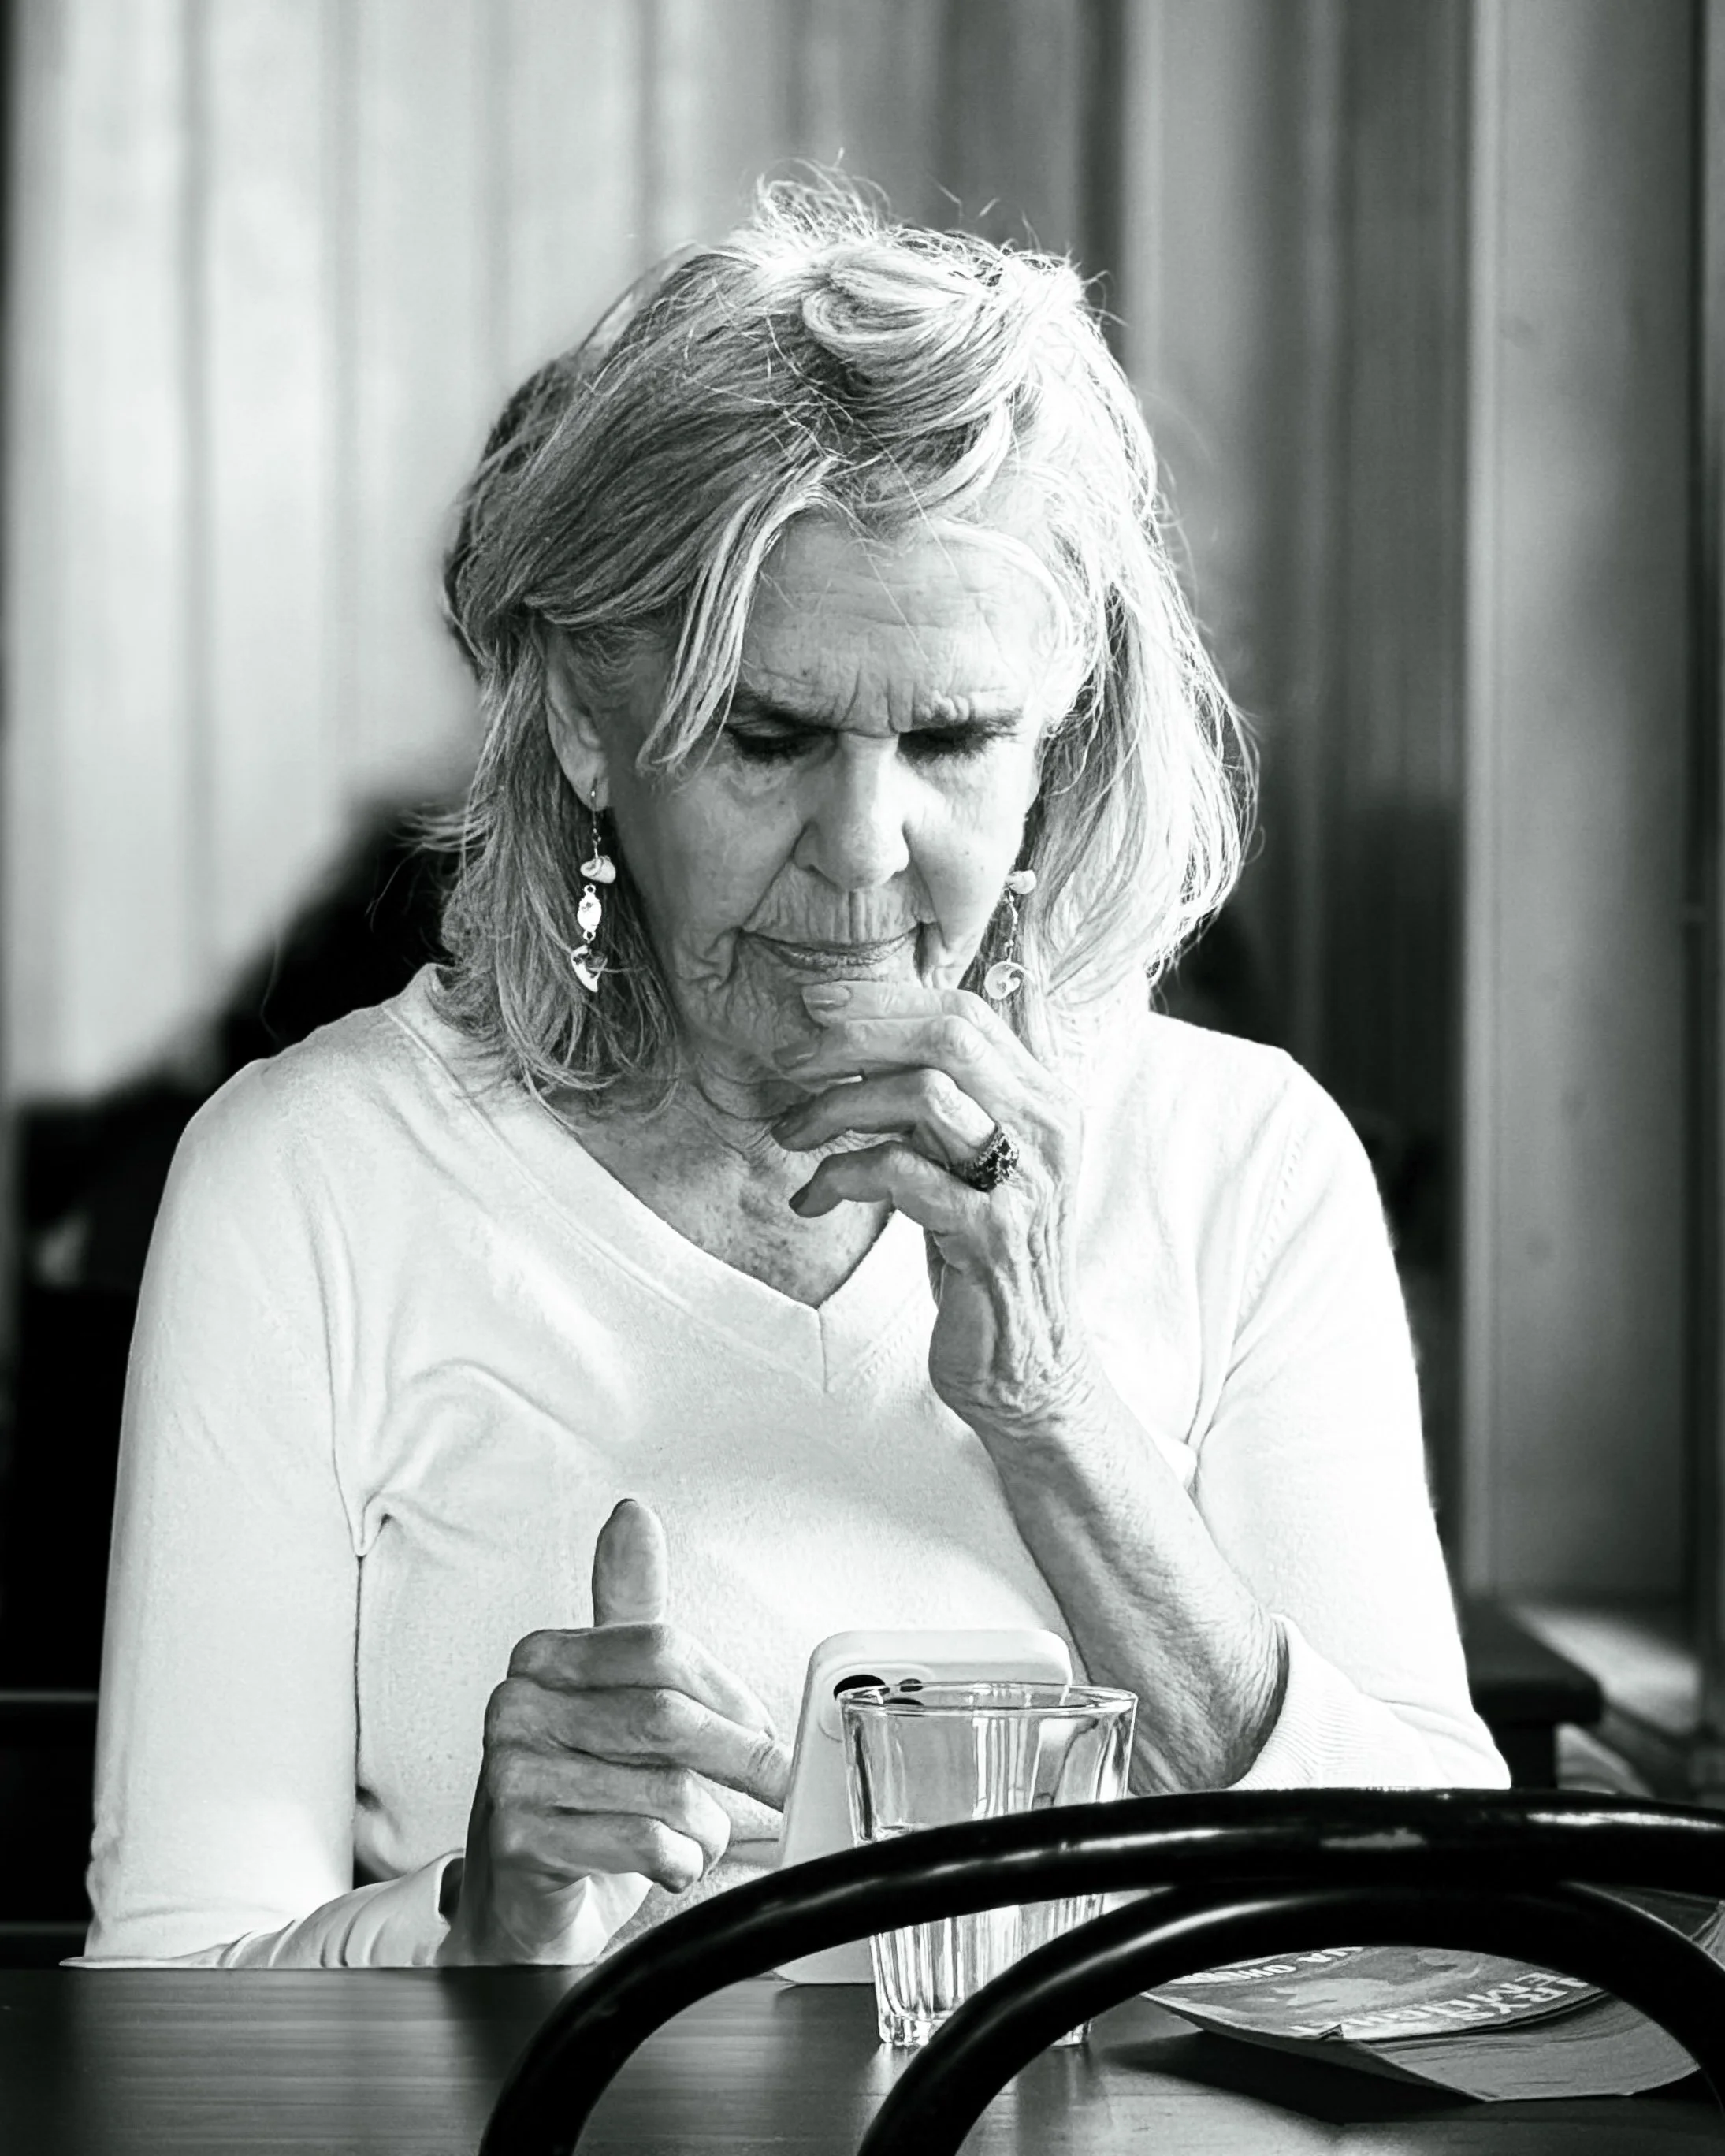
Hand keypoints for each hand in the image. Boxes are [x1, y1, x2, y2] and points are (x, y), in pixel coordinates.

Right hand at [442, 1498, 790, 1963]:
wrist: (525, 1899)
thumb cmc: (582, 1790)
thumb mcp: (612, 1692)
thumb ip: (627, 1606)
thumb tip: (631, 1515)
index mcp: (543, 1657)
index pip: (662, 1650)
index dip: (728, 1694)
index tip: (764, 1729)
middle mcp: (517, 1707)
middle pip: (665, 1718)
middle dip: (737, 1758)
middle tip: (774, 1783)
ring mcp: (511, 1775)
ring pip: (663, 1789)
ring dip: (707, 1824)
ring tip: (700, 1833)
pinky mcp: (522, 1842)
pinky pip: (641, 1842)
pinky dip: (680, 1861)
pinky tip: (671, 1863)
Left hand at [772, 983, 1091, 1437]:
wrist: (1027, 1360)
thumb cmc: (988, 1251)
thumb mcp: (985, 1155)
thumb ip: (965, 1087)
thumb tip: (917, 1010)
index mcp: (1044, 1098)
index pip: (965, 1011)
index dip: (883, 999)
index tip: (816, 1004)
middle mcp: (1045, 1128)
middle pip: (948, 1035)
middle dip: (856, 1034)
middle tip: (791, 1056)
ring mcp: (1022, 1180)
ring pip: (925, 1095)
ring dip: (838, 1106)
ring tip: (792, 1132)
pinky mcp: (990, 1235)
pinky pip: (901, 1175)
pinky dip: (842, 1176)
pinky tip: (813, 1196)